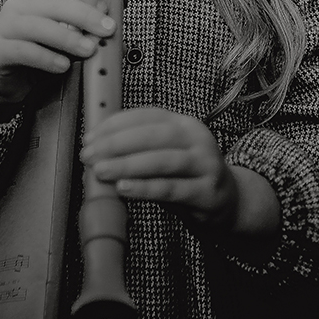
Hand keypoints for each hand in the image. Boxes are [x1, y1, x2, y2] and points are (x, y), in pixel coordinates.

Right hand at [0, 0, 115, 105]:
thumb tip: (109, 31)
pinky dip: (46, 58)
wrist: (0, 78)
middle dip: (84, 15)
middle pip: (53, 2)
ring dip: (67, 38)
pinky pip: (22, 51)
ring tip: (88, 50)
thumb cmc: (36, 53)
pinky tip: (62, 66)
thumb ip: (80, 30)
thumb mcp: (60, 37)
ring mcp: (5, 26)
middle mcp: (19, 5)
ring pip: (38, 25)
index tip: (105, 11)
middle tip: (106, 30)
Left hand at [80, 106, 277, 234]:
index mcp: (185, 124)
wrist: (229, 203)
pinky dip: (144, 188)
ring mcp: (205, 166)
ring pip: (163, 161)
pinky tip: (123, 188)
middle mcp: (198, 140)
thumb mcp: (167, 155)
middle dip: (117, 143)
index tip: (90, 136)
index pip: (147, 115)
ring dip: (127, 165)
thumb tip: (97, 150)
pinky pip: (171, 189)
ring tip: (101, 171)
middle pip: (155, 135)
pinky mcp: (206, 193)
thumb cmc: (188, 177)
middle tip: (90, 155)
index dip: (116, 124)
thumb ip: (138, 150)